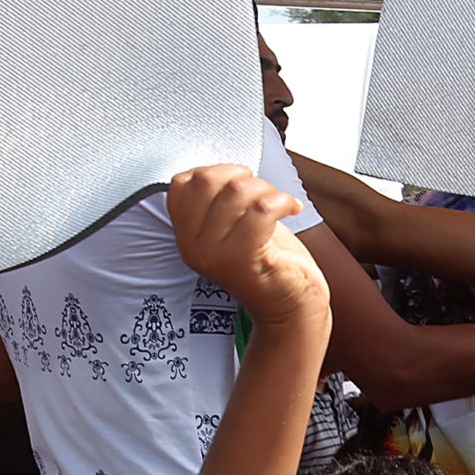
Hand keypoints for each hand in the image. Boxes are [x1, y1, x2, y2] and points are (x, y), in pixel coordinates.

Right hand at [168, 165, 327, 328]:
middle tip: (263, 194)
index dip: (217, 171)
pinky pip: (262, 209)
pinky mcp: (244, 260)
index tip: (240, 184)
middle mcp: (193, 247)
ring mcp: (215, 255)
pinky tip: (292, 210)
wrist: (290, 306)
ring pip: (238, 191)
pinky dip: (284, 201)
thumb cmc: (268, 262)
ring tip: (279, 205)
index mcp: (186, 236)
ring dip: (268, 189)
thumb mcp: (231, 229)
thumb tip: (224, 168)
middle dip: (242, 176)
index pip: (181, 182)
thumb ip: (218, 201)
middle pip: (207, 179)